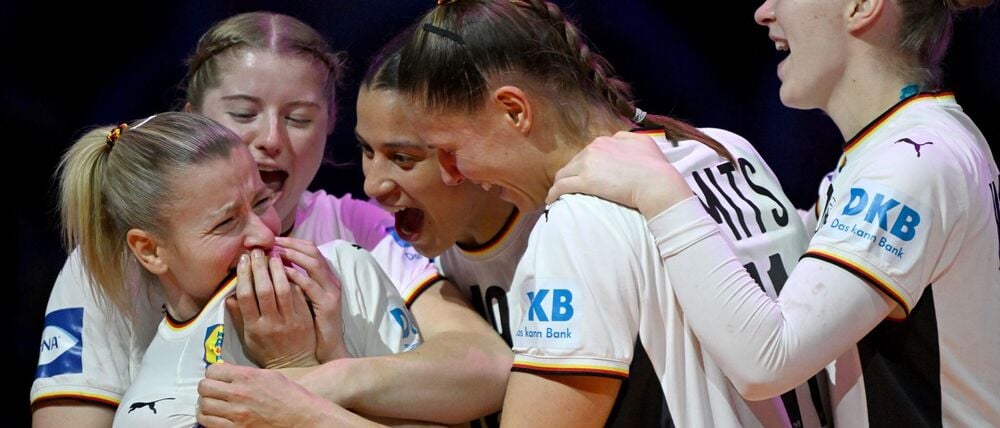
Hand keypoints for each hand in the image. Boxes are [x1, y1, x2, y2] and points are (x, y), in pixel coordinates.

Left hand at [197, 363, 349, 427]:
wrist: (300, 417)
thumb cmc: (289, 396)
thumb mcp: (269, 375)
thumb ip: (246, 373)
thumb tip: (228, 372)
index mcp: (247, 376)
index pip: (212, 370)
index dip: (213, 372)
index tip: (216, 376)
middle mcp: (239, 394)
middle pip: (204, 387)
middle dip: (207, 387)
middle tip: (213, 389)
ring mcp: (236, 413)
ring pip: (203, 406)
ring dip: (206, 403)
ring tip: (213, 403)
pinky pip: (209, 423)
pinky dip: (208, 418)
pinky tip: (215, 415)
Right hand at [229, 248, 318, 368]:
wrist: (295, 364)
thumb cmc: (267, 351)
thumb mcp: (248, 338)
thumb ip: (240, 317)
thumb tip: (229, 296)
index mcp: (254, 327)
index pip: (246, 296)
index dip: (244, 275)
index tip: (243, 259)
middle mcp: (271, 323)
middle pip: (264, 289)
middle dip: (259, 267)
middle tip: (257, 251)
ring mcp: (289, 320)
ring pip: (283, 290)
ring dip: (277, 270)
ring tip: (273, 255)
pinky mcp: (305, 318)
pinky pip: (298, 295)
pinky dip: (293, 280)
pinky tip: (289, 267)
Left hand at [276, 237, 349, 361]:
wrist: (325, 350)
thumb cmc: (309, 328)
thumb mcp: (301, 302)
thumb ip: (291, 284)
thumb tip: (269, 269)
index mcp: (324, 277)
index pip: (309, 249)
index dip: (290, 242)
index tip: (270, 240)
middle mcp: (330, 279)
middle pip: (312, 251)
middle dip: (290, 244)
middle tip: (269, 242)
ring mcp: (331, 291)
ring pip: (313, 263)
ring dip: (292, 255)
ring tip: (273, 253)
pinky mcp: (328, 304)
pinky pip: (311, 285)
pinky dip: (296, 276)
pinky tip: (281, 272)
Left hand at [548, 131, 692, 218]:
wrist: (656, 183)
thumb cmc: (655, 167)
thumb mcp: (643, 142)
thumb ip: (626, 138)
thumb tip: (616, 139)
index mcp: (606, 140)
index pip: (587, 153)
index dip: (584, 165)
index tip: (583, 175)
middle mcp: (594, 148)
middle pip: (574, 162)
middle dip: (570, 174)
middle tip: (569, 187)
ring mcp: (588, 164)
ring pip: (564, 173)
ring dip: (560, 184)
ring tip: (557, 195)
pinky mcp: (584, 181)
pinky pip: (562, 186)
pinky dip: (554, 193)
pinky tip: (552, 201)